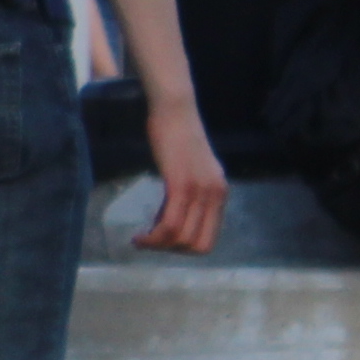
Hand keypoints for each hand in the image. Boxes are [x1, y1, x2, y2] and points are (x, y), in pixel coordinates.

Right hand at [135, 91, 229, 254]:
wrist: (175, 109)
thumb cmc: (176, 134)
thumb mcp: (190, 169)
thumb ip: (188, 193)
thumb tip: (170, 216)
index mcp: (220, 193)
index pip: (208, 240)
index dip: (184, 247)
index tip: (163, 240)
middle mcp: (215, 195)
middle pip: (197, 245)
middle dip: (171, 251)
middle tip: (151, 242)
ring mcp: (200, 191)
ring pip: (182, 239)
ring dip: (158, 246)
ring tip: (141, 240)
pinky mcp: (181, 185)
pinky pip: (170, 224)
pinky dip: (153, 237)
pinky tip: (140, 236)